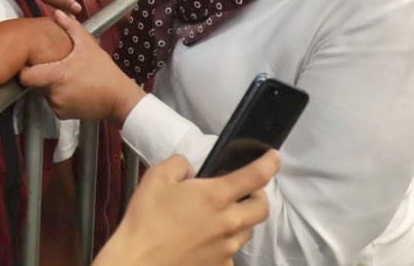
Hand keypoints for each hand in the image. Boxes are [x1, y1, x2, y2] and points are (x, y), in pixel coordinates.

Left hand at [19, 9, 144, 124]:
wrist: (119, 99)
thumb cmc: (104, 71)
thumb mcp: (88, 45)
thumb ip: (70, 27)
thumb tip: (57, 12)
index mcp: (57, 76)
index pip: (26, 76)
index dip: (25, 68)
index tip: (31, 61)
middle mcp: (54, 94)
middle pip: (34, 83)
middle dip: (41, 74)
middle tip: (55, 65)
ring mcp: (58, 106)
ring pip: (44, 93)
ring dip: (50, 85)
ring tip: (66, 76)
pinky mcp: (62, 115)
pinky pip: (53, 102)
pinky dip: (58, 96)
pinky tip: (71, 88)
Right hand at [97, 152, 277, 265]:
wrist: (140, 262)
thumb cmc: (146, 218)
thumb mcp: (156, 177)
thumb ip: (179, 164)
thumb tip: (190, 170)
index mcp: (215, 196)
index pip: (256, 176)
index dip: (269, 163)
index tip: (273, 156)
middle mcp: (229, 223)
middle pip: (262, 208)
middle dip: (258, 196)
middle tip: (243, 192)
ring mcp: (227, 248)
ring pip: (247, 231)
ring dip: (240, 220)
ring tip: (217, 218)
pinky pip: (231, 253)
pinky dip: (223, 244)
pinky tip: (203, 242)